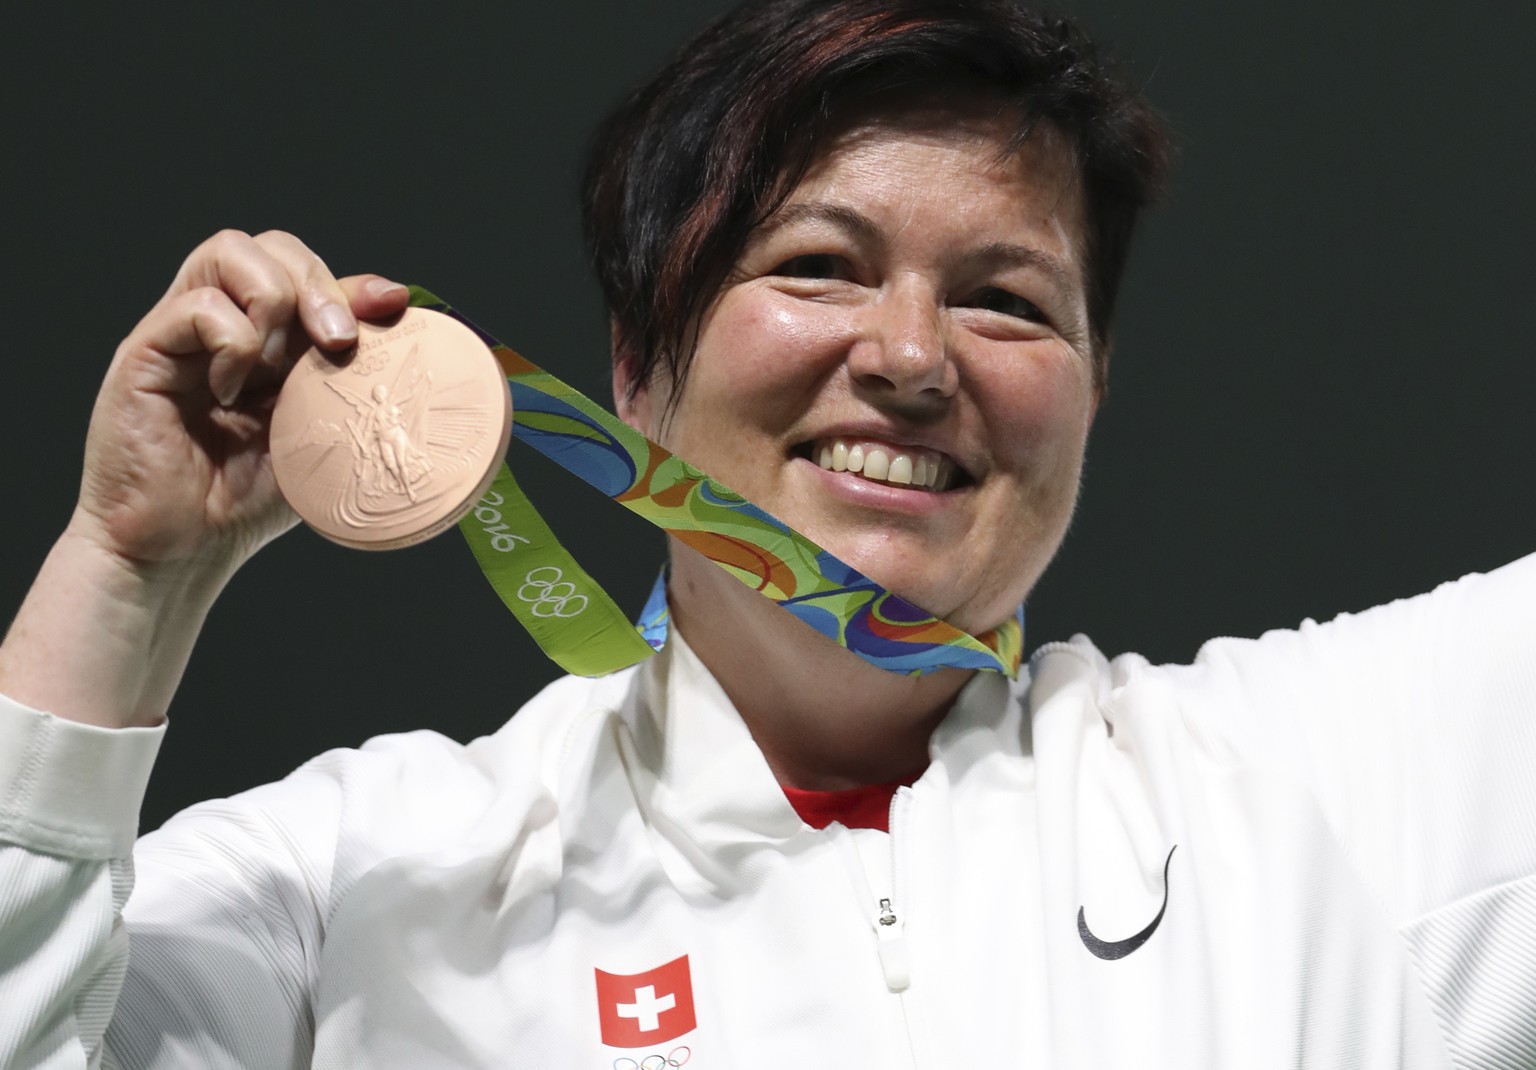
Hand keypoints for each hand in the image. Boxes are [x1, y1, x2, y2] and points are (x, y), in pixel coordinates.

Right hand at [70, 229, 409, 580]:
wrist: (179, 551)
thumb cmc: (245, 502)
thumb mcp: (317, 436)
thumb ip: (348, 384)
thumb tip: (404, 338)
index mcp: (268, 344)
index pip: (309, 277)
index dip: (355, 284)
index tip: (395, 306)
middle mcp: (223, 327)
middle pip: (271, 247)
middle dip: (319, 283)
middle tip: (339, 341)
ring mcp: (182, 333)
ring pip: (229, 252)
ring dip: (276, 300)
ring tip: (278, 367)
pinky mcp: (146, 351)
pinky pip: (199, 306)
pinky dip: (232, 342)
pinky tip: (231, 395)